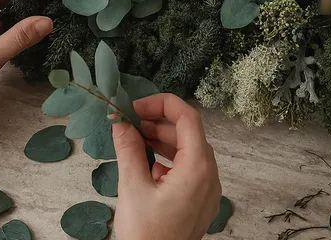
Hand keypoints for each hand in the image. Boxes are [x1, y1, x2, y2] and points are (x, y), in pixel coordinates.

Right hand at [112, 94, 221, 239]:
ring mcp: (207, 191)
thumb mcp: (132, 187)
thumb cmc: (147, 236)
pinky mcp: (199, 203)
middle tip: (129, 122)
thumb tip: (120, 123)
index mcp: (198, 168)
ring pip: (188, 152)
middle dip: (158, 123)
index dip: (162, 104)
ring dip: (162, 141)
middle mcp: (209, 177)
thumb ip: (128, 149)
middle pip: (188, 134)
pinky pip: (189, 171)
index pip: (188, 118)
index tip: (136, 106)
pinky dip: (169, 160)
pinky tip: (147, 166)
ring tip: (134, 140)